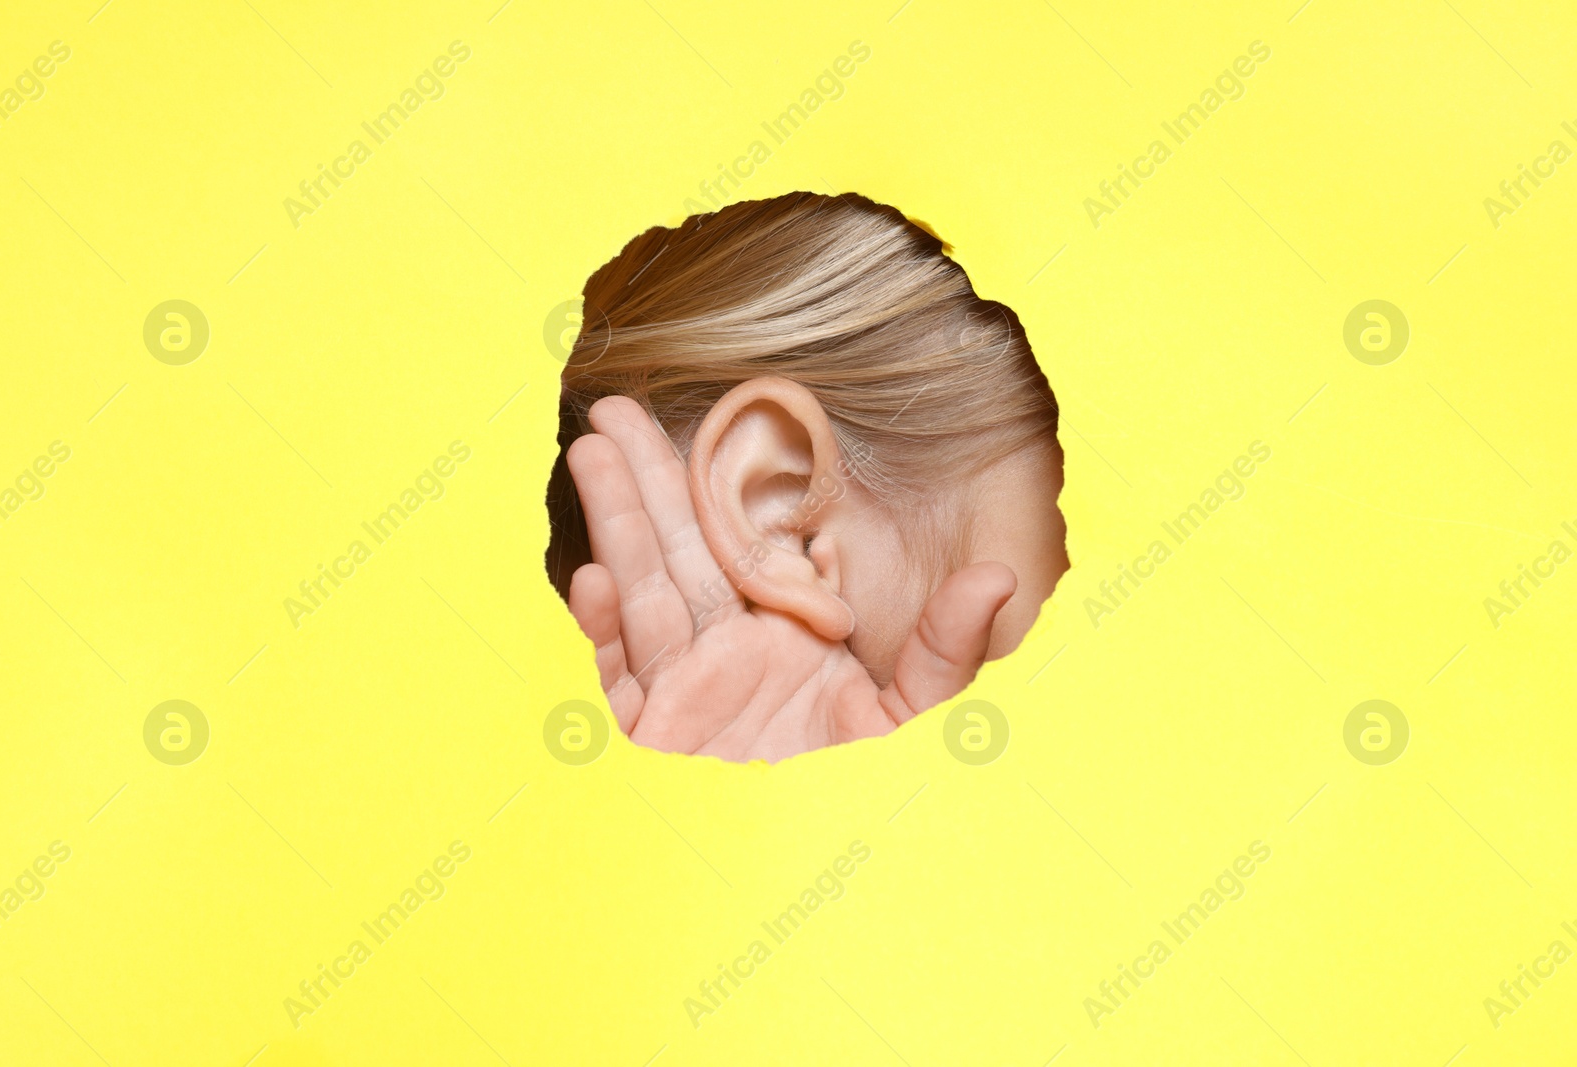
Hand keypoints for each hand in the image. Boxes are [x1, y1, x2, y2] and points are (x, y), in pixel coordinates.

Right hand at [565, 395, 1016, 761]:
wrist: (816, 869)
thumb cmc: (873, 794)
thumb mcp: (918, 717)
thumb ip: (948, 648)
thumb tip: (1000, 579)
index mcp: (792, 632)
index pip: (752, 543)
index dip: (726, 483)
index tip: (711, 424)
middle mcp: (733, 648)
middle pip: (684, 547)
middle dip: (649, 479)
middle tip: (614, 406)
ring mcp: (688, 687)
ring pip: (646, 589)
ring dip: (618, 522)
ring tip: (593, 452)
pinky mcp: (656, 731)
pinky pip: (621, 670)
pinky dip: (604, 628)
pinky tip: (593, 575)